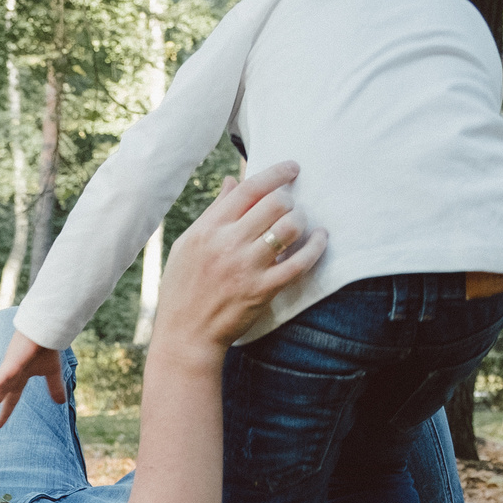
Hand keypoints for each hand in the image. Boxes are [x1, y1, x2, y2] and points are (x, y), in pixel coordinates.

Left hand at [0, 331, 67, 430]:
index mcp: (19, 380)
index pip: (9, 401)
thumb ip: (54, 388)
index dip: (2, 414)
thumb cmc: (47, 347)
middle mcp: (9, 378)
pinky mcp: (8, 367)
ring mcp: (6, 373)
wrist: (46, 331)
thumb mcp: (52, 373)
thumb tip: (61, 402)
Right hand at [153, 161, 327, 354]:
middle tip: (290, 205)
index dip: (276, 173)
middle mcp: (228, 244)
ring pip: (289, 228)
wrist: (185, 334)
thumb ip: (213, 212)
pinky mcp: (263, 290)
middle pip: (274, 204)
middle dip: (289, 199)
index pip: (248, 189)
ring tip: (299, 223)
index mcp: (208, 230)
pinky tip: (320, 238)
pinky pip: (300, 263)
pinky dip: (316, 247)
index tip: (292, 168)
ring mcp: (247, 267)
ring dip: (301, 219)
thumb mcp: (187, 244)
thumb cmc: (183, 288)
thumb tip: (234, 182)